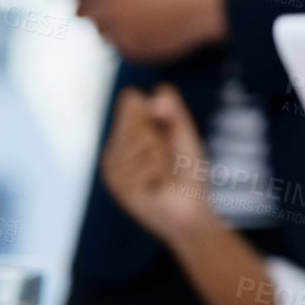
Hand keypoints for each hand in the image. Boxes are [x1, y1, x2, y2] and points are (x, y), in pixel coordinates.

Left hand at [63, 0, 226, 61]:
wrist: (206, 9)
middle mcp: (109, 10)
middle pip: (80, 11)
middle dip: (86, 5)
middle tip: (98, 2)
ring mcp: (120, 33)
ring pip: (100, 30)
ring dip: (108, 23)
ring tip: (130, 16)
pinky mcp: (132, 50)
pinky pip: (118, 45)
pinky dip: (127, 37)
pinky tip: (145, 27)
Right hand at [99, 84, 213, 242]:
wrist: (190, 213)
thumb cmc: (189, 175)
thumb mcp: (185, 136)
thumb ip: (174, 113)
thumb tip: (157, 92)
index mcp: (127, 135)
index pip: (132, 101)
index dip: (155, 110)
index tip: (166, 128)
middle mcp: (115, 150)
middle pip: (136, 118)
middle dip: (161, 135)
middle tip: (169, 158)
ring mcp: (114, 169)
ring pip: (141, 139)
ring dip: (164, 156)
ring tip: (165, 173)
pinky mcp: (119, 185)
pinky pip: (146, 161)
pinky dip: (162, 171)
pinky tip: (160, 185)